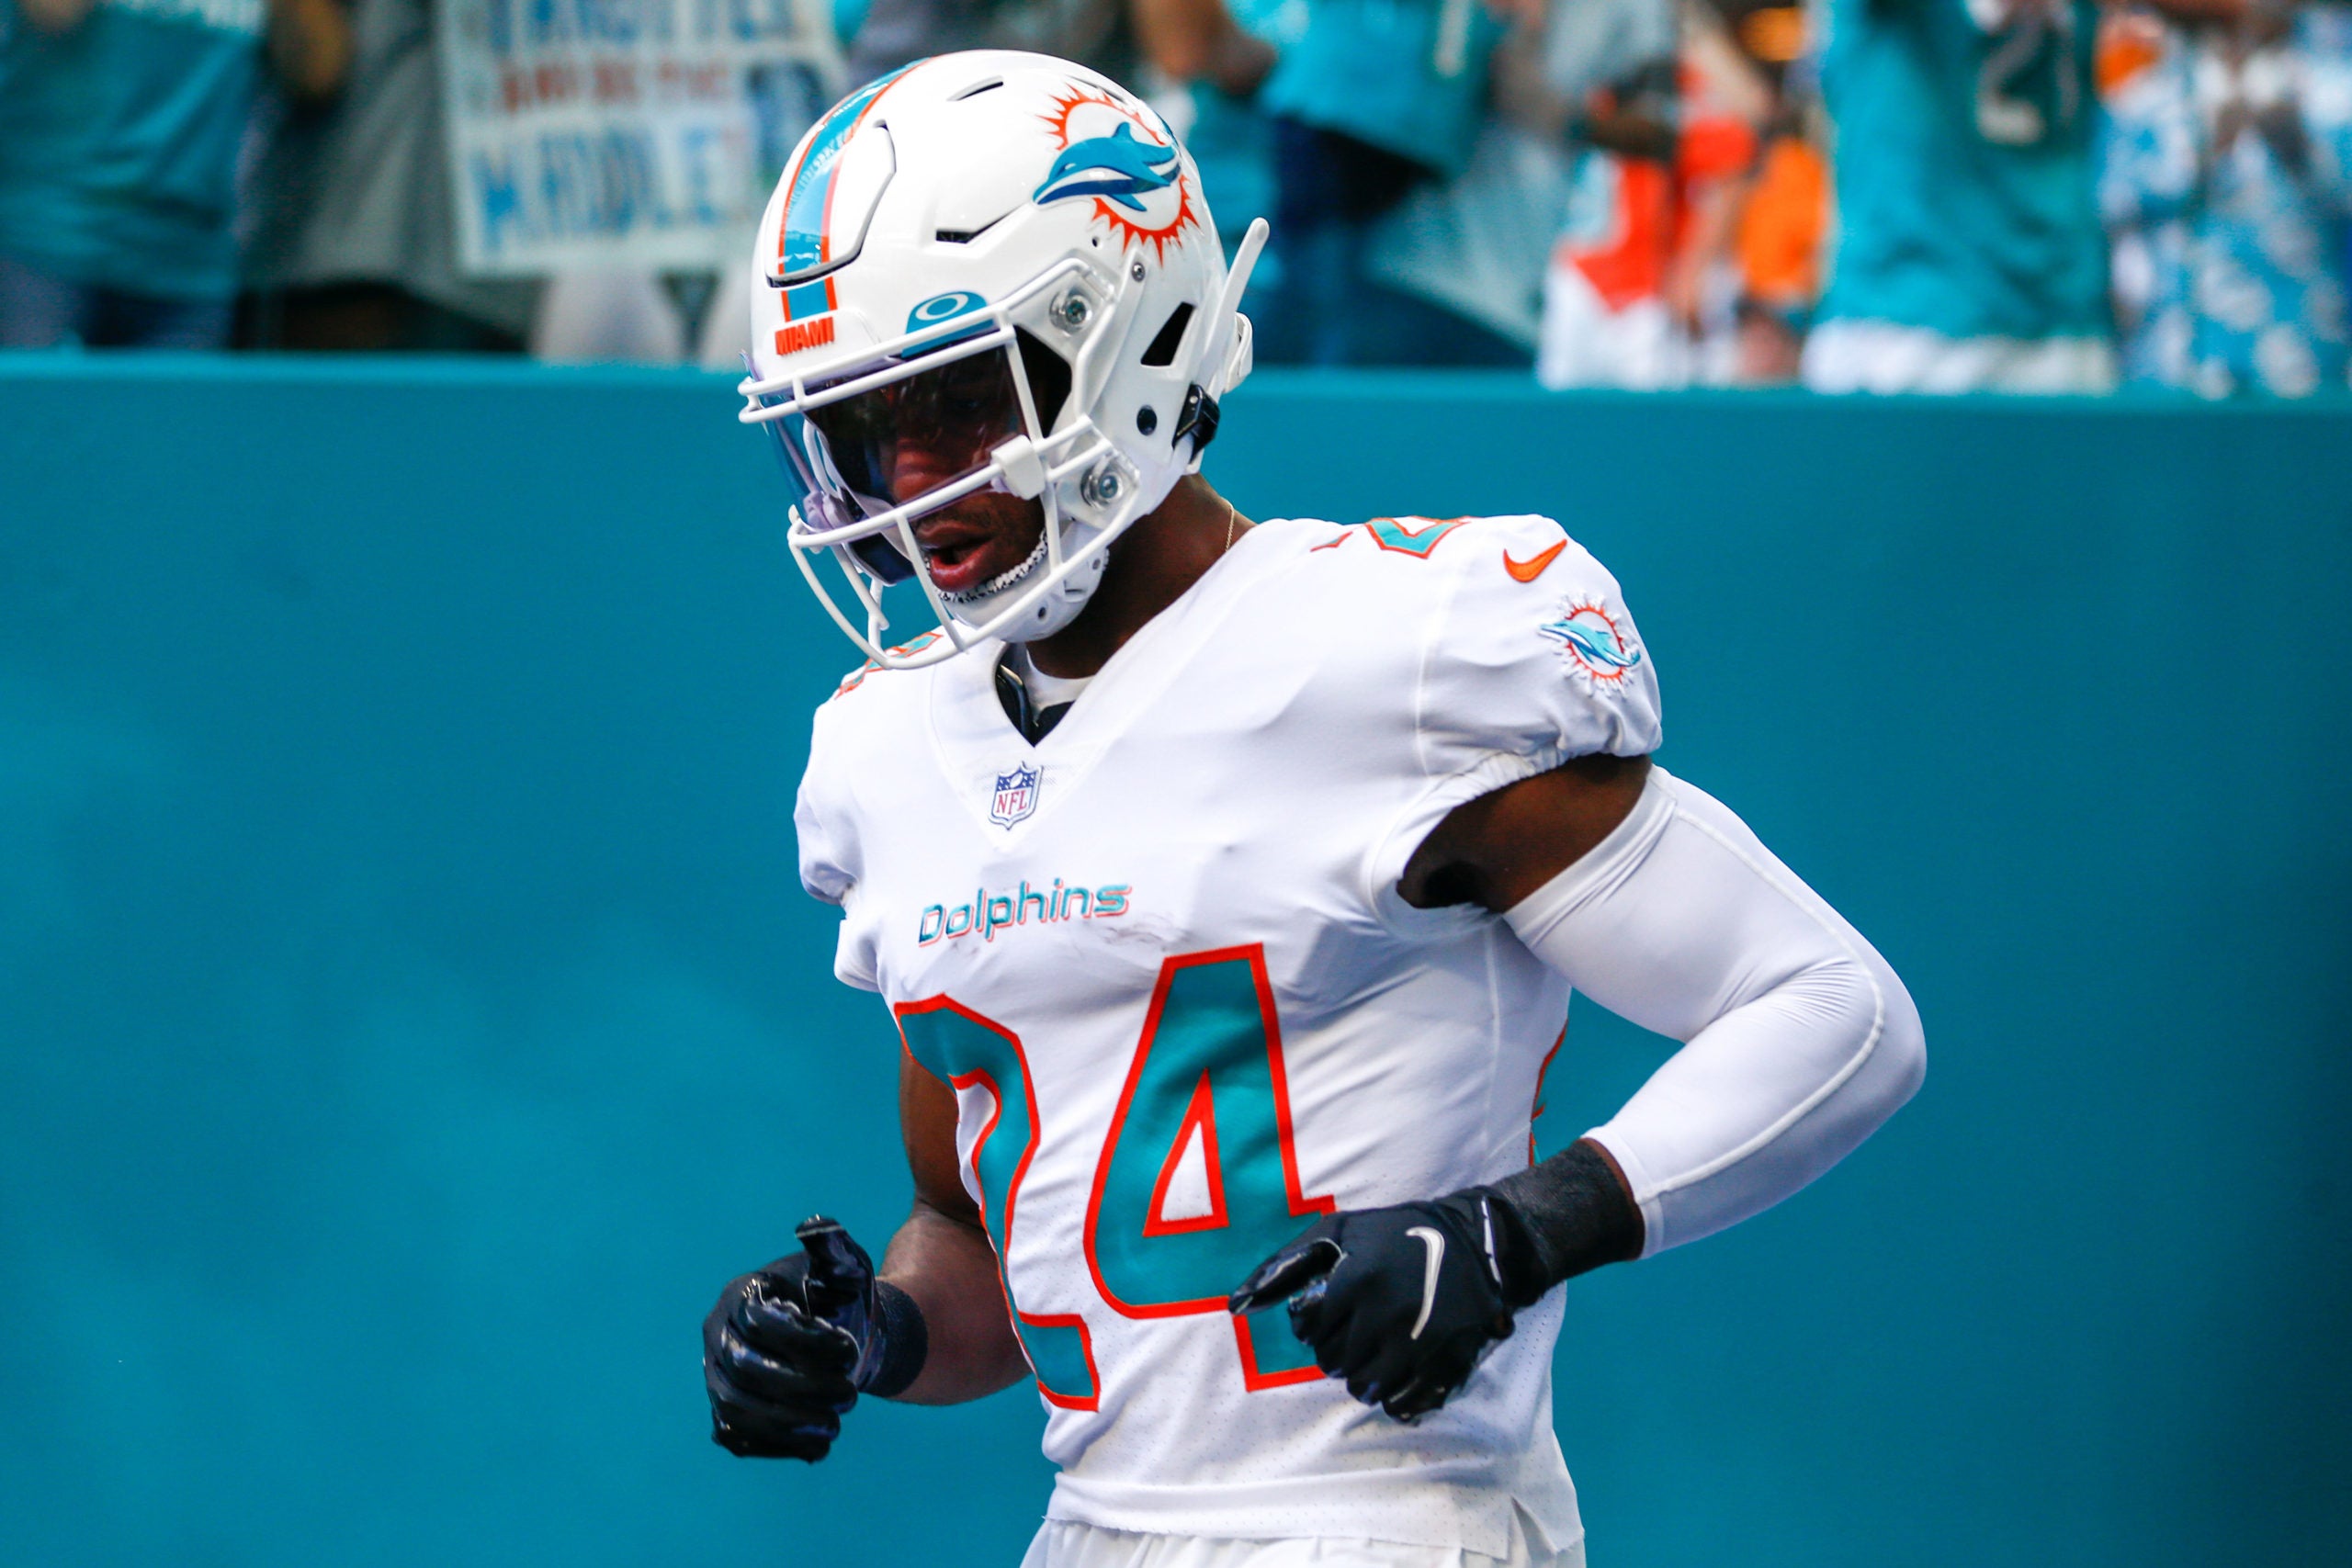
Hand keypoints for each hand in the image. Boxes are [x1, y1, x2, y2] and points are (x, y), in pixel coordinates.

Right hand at [703, 1216, 886, 1459]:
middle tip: (849, 1395)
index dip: (804, 1341)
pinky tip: (818, 1447)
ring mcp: (716, 1377)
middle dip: (800, 1387)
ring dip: (787, 1424)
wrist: (839, 1338)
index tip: (850, 1350)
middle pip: (744, 1370)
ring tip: (835, 1426)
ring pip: (736, 1410)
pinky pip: (738, 1438)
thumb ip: (833, 1250)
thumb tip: (816, 1227)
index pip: (759, 1322)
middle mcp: (718, 1335)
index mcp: (742, 1295)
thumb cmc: (841, 1298)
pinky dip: (775, 1446)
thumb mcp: (844, 1268)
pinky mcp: (725, 1414)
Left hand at [1228, 1193, 1514, 1421]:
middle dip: (1335, 1350)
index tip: (1328, 1314)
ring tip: (1370, 1351)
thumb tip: (1235, 1305)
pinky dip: (1391, 1394)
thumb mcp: (1337, 1233)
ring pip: (1363, 1387)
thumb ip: (1283, 1265)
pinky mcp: (1446, 1362)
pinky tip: (1395, 1369)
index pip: (1310, 1331)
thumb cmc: (1395, 1234)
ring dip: (1359, 1375)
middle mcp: (1387, 1313)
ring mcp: (1418, 1342)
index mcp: (1356, 1280)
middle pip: (1334, 1362)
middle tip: (1350, 1333)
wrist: (1473, 1242)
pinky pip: (1399, 1402)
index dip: (1313, 1326)